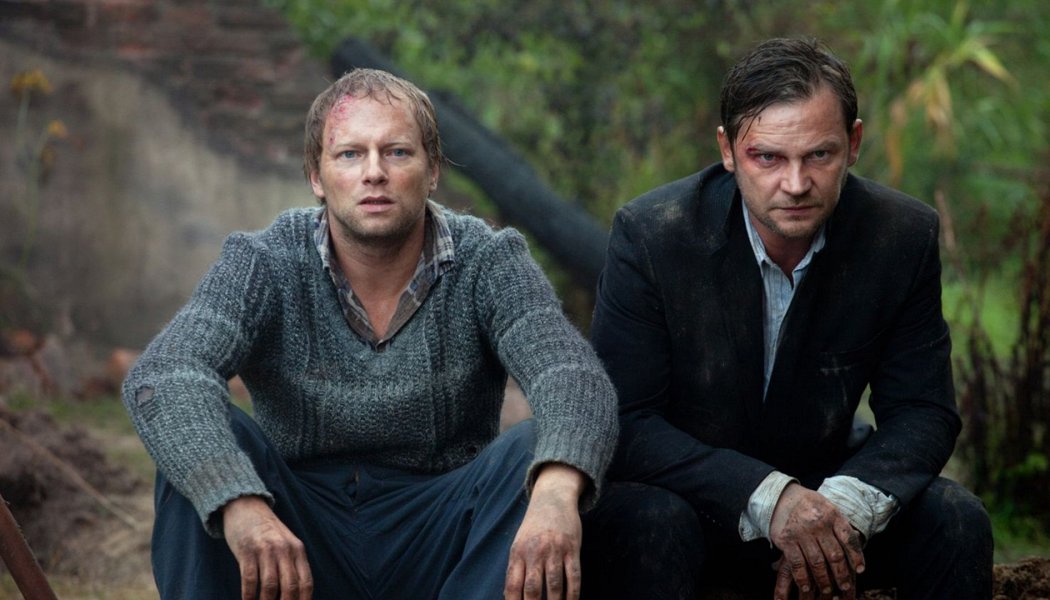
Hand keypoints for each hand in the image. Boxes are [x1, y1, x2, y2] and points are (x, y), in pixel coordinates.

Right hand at [222, 495, 313, 599]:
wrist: (246, 506)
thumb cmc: (267, 531)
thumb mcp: (286, 543)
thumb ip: (292, 564)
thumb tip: (295, 594)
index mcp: (297, 550)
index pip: (305, 582)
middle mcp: (284, 550)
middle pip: (290, 586)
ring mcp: (265, 550)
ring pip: (270, 586)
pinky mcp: (247, 551)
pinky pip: (250, 579)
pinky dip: (249, 596)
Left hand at [504, 463, 586, 599]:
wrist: (552, 499)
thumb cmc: (533, 528)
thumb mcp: (518, 544)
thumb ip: (515, 569)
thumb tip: (509, 596)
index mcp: (518, 553)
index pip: (512, 586)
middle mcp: (535, 553)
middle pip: (533, 589)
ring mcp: (554, 550)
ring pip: (555, 586)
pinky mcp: (572, 548)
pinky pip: (574, 576)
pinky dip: (573, 594)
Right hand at [768, 483, 863, 599]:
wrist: (780, 496)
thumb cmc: (808, 504)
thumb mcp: (827, 507)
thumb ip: (839, 524)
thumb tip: (857, 545)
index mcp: (832, 514)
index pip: (848, 539)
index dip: (856, 556)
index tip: (860, 570)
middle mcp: (818, 523)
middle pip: (834, 555)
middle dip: (841, 574)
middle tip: (845, 586)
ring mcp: (802, 532)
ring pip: (817, 562)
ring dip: (823, 580)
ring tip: (827, 591)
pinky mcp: (786, 539)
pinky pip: (797, 563)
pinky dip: (803, 578)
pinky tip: (806, 587)